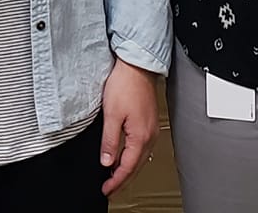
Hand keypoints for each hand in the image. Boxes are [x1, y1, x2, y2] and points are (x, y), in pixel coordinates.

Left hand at [99, 59, 159, 195]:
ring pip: (140, 157)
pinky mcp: (148, 122)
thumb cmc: (125, 85)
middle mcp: (149, 135)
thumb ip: (109, 140)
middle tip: (110, 188)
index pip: (128, 167)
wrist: (137, 66)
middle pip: (136, 166)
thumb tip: (107, 161)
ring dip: (128, 168)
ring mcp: (151, 129)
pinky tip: (124, 155)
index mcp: (140, 136)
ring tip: (115, 176)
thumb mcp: (111, 115)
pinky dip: (132, 156)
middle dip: (122, 179)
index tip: (106, 189)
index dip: (116, 181)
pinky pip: (141, 147)